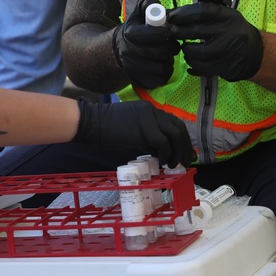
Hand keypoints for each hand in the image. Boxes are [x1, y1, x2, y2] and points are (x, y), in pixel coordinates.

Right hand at [72, 98, 195, 167]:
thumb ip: (146, 135)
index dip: (182, 139)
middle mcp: (153, 111)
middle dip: (185, 147)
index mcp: (150, 110)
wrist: (90, 123)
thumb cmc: (105, 128)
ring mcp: (150, 118)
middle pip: (179, 128)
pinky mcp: (145, 129)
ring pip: (175, 135)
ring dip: (177, 152)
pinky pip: (164, 143)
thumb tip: (162, 151)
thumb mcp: (131, 129)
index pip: (174, 122)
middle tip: (186, 162)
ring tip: (173, 165)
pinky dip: (166, 154)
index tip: (185, 152)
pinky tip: (162, 162)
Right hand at [111, 0, 179, 88]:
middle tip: (172, 43)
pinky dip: (165, 73)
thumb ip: (149, 4)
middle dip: (171, 47)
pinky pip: (160, 80)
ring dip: (168, 61)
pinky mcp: (140, 81)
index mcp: (129, 34)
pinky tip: (162, 64)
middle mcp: (129, 53)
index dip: (165, 32)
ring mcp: (133, 69)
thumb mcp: (139, 12)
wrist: (119, 50)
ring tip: (166, 55)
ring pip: (162, 68)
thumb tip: (158, 7)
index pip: (152, 34)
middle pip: (160, 52)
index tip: (169, 31)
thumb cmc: (135, 28)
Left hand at [167, 2, 263, 81]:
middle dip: (179, 31)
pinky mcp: (224, 66)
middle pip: (196, 30)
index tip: (171, 16)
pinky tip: (192, 58)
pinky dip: (192, 62)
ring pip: (196, 51)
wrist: (256, 54)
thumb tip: (176, 14)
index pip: (202, 11)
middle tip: (171, 32)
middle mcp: (230, 32)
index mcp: (229, 17)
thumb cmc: (235, 33)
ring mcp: (227, 50)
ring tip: (185, 47)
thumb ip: (206, 16)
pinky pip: (201, 65)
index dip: (183, 13)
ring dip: (185, 49)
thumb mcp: (227, 19)